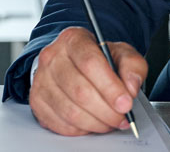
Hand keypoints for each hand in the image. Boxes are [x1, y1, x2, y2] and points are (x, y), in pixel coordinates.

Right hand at [30, 26, 147, 136]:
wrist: (72, 64)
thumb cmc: (96, 59)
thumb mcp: (120, 54)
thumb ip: (132, 66)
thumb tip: (131, 87)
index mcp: (73, 39)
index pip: (90, 63)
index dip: (110, 87)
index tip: (126, 103)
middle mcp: (52, 57)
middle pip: (80, 91)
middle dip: (106, 111)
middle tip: (122, 117)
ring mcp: (41, 80)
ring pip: (70, 111)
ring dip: (96, 123)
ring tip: (110, 121)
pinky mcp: (37, 101)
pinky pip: (61, 124)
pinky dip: (81, 129)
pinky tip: (92, 122)